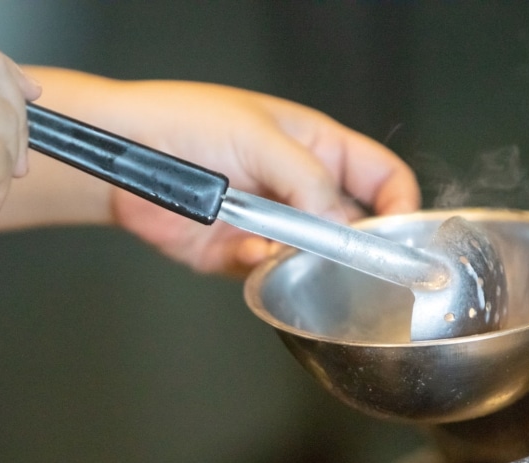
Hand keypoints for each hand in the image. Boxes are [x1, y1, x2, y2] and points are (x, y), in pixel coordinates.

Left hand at [43, 77, 419, 276]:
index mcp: (319, 149)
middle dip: (351, 246)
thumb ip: (306, 179)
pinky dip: (266, 269)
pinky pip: (272, 274)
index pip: (382, 178)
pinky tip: (247, 249)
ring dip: (304, 261)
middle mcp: (302, 190)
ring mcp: (274, 225)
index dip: (401, 205)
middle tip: (344, 256)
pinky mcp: (242, 254)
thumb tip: (342, 221)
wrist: (126, 159)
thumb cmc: (187, 123)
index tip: (402, 236)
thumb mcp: (257, 136)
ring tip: (279, 245)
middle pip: (353, 228)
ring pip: (314, 259)